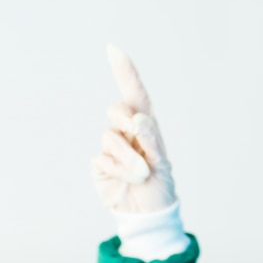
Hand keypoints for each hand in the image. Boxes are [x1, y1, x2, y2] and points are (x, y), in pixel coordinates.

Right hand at [92, 44, 176, 212]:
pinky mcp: (100, 164)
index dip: (124, 72)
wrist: (146, 212)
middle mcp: (127, 131)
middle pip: (117, 110)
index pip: (134, 93)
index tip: (114, 50)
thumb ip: (151, 140)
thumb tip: (138, 118)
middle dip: (127, 123)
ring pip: (110, 137)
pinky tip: (126, 180)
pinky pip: (102, 159)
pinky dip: (117, 171)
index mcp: (146, 125)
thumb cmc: (159, 183)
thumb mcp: (161, 162)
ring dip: (129, 158)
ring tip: (142, 174)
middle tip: (141, 143)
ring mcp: (111, 146)